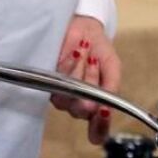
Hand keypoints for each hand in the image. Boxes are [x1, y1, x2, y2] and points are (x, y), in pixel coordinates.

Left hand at [52, 15, 121, 144]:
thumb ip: (111, 88)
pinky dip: (68, 67)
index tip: (103, 113)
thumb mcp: (112, 67)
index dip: (99, 128)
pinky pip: (55, 82)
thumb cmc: (98, 49)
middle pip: (80, 111)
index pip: (97, 130)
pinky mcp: (45, 80)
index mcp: (95, 104)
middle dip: (90, 86)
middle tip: (94, 64)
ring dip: (79, 74)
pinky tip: (74, 53)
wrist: (83, 27)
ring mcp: (60, 92)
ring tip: (84, 54)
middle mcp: (76, 102)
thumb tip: (105, 108)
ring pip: (66, 97)